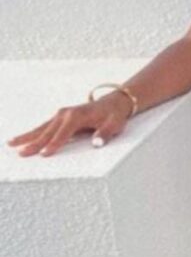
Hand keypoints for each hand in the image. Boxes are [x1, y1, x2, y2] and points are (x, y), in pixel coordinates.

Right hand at [6, 92, 134, 156]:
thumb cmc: (114, 115)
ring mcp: (61, 115)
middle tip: (21, 153)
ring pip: (42, 128)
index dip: (54, 145)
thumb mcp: (115, 125)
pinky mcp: (60, 117)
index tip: (44, 154)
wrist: (114, 102)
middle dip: (34, 143)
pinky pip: (44, 127)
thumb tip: (97, 143)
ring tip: (11, 144)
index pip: (63, 134)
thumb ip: (105, 134)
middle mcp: (66, 114)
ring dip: (27, 136)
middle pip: (47, 131)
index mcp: (77, 116)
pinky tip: (22, 139)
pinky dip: (33, 133)